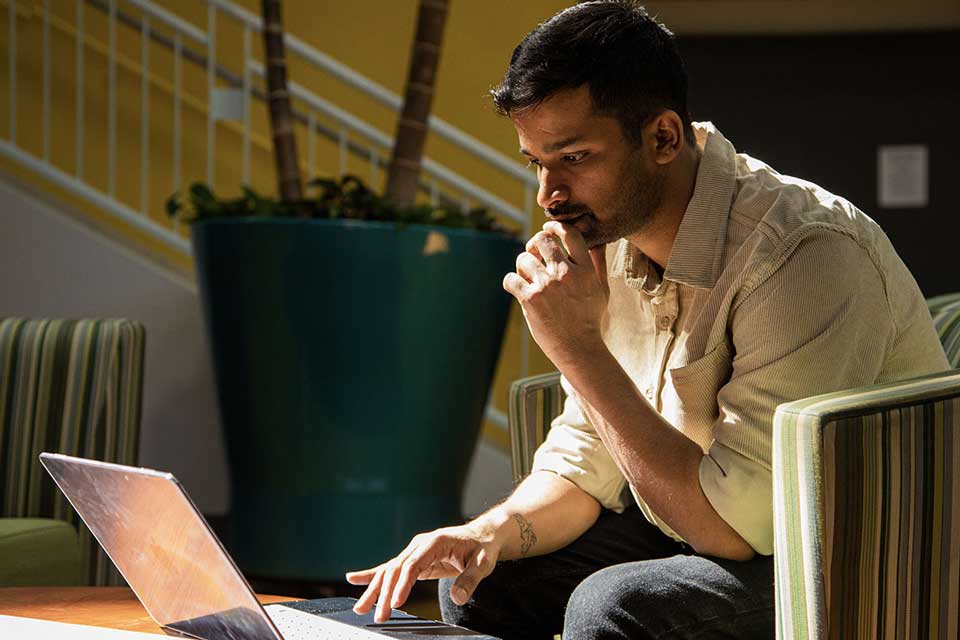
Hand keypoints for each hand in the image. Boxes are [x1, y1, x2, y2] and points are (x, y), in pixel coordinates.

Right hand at [345, 523, 500, 622]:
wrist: (483, 536)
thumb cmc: (483, 548)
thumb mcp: (483, 563)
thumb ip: (470, 579)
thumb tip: (458, 596)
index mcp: (435, 542)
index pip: (413, 565)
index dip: (403, 584)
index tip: (396, 603)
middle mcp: (420, 544)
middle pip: (396, 569)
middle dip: (385, 593)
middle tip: (379, 615)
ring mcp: (414, 551)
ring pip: (390, 571)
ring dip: (375, 589)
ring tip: (360, 608)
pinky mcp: (414, 559)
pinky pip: (391, 568)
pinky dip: (373, 574)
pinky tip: (354, 578)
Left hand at [503, 221, 609, 369]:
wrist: (579, 349)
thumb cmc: (591, 320)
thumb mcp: (602, 290)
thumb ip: (598, 264)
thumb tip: (598, 242)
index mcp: (584, 269)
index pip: (569, 234)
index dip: (556, 227)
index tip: (548, 228)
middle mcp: (565, 274)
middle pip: (543, 240)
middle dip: (535, 244)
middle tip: (534, 254)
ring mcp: (547, 286)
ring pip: (524, 259)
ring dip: (523, 266)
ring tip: (527, 277)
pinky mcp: (530, 299)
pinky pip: (510, 279)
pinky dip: (511, 282)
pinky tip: (517, 288)